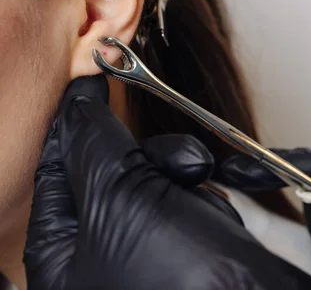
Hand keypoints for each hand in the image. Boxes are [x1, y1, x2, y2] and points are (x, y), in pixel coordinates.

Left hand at [24, 76, 310, 289]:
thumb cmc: (187, 282)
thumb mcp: (121, 198)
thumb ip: (94, 144)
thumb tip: (79, 105)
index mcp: (62, 257)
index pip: (57, 168)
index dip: (75, 120)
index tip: (92, 78)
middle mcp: (99, 256)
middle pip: (111, 169)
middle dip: (147, 158)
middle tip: (167, 161)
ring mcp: (146, 250)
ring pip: (155, 178)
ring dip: (181, 175)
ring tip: (200, 190)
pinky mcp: (187, 245)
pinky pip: (188, 198)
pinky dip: (205, 198)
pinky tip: (216, 216)